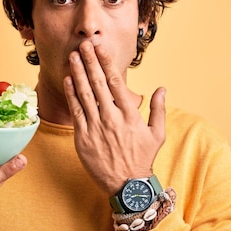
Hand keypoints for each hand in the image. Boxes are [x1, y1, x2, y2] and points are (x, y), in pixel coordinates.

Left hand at [63, 40, 165, 195]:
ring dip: (78, 73)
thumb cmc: (142, 158)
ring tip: (72, 56)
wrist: (127, 185)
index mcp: (130, 115)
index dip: (106, 63)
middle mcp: (112, 118)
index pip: (116, 82)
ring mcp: (96, 128)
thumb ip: (158, 109)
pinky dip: (71, 94)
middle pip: (98, 84)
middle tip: (83, 44)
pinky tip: (68, 80)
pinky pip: (76, 112)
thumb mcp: (157, 134)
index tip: (100, 48)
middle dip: (90, 61)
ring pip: (84, 94)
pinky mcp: (83, 138)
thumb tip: (162, 88)